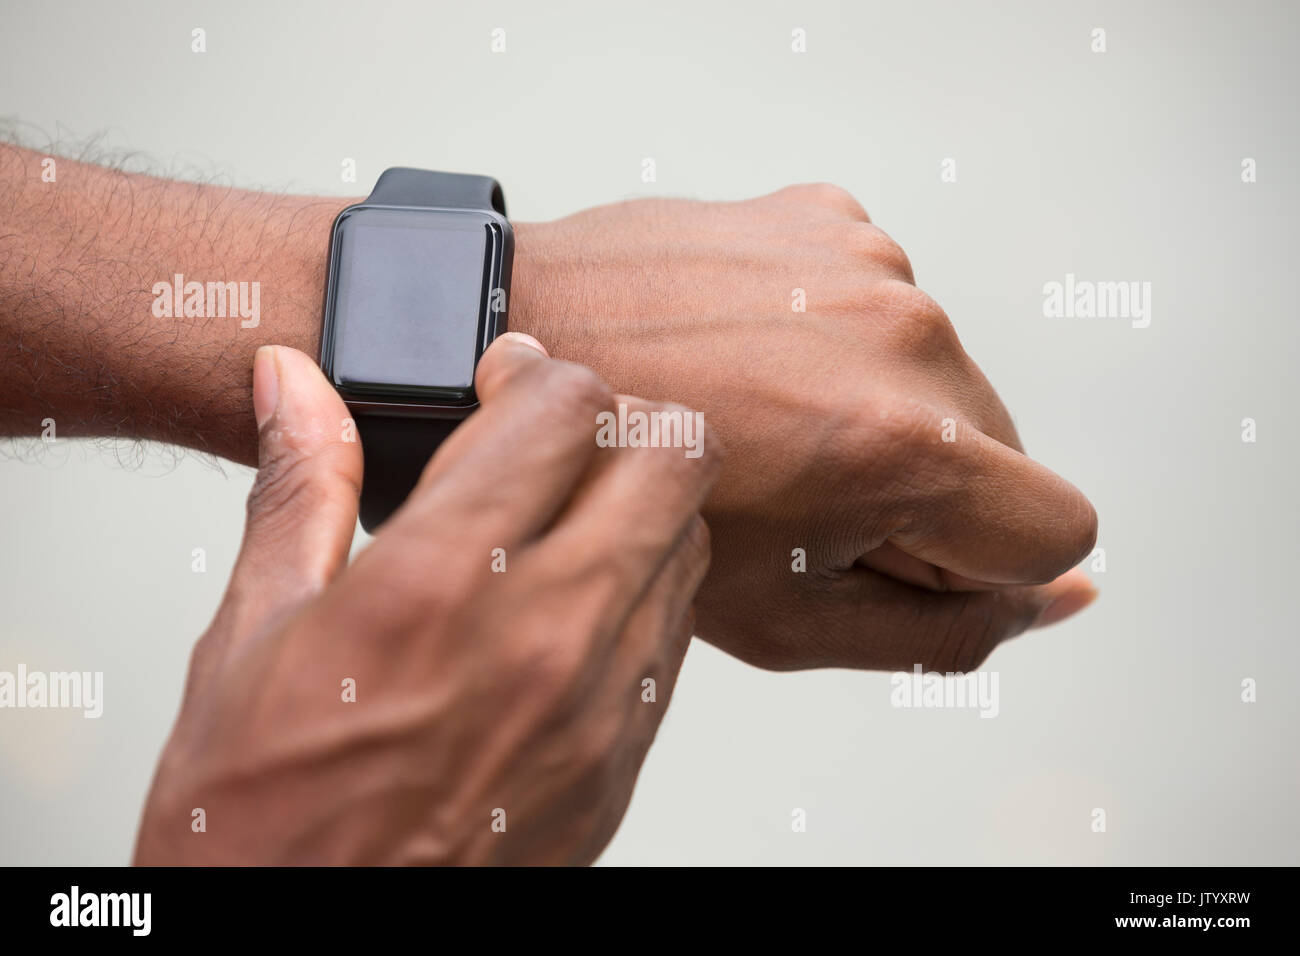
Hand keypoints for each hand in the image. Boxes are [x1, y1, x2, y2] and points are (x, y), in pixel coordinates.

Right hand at [134, 335, 720, 864]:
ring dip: (639, 504)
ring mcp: (599, 705)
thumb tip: (294, 387)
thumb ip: (300, 488)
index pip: (567, 409)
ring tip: (561, 517)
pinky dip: (642, 589)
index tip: (506, 380)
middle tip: (557, 433)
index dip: (539, 370)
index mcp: (440, 585)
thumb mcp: (251, 635)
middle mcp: (543, 637)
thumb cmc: (264, 822)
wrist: (305, 953)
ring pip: (688, 542)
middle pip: (672, 456)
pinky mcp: (621, 760)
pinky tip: (570, 603)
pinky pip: (675, 635)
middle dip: (621, 417)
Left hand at [510, 185, 1097, 670]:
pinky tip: (754, 360)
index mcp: (907, 447)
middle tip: (801, 494)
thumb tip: (1067, 598)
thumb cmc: (623, 496)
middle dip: (926, 490)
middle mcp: (909, 335)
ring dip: (882, 411)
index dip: (978, 565)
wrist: (524, 349)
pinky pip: (886, 306)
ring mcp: (871, 262)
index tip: (891, 552)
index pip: (1057, 531)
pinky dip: (841, 342)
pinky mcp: (832, 219)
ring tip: (764, 421)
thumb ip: (945, 630)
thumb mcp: (786, 617)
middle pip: (1003, 451)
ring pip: (944, 377)